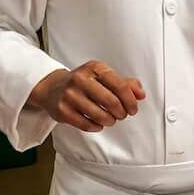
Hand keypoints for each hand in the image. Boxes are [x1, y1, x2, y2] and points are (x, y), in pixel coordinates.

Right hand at [27, 61, 145, 132]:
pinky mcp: (62, 110)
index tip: (133, 108)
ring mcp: (69, 95)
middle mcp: (80, 79)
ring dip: (111, 121)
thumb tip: (141, 94)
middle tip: (123, 115)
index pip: (121, 85)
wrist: (52, 88)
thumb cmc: (84, 82)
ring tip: (111, 119)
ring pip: (100, 115)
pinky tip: (99, 123)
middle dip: (122, 112)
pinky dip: (97, 127)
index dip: (131, 100)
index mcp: (95, 68)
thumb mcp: (104, 77)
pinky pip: (87, 124)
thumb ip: (125, 83)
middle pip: (112, 102)